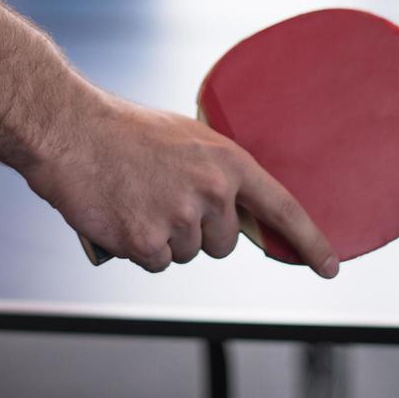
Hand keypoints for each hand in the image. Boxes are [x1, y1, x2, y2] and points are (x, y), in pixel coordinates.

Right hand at [25, 94, 339, 276]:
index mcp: (227, 160)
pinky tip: (120, 216)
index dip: (309, 241)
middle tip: (160, 197)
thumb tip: (231, 209)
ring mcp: (180, 218)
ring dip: (163, 239)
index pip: (282, 208)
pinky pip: (155, 263)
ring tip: (135, 199)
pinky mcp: (147, 241)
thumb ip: (214, 172)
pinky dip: (138, 249)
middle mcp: (212, 191)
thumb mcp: (184, 139)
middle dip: (197, 230)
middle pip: (223, 243)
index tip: (329, 268)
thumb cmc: (121, 131)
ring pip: (185, 255)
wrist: (69, 129)